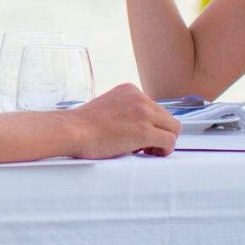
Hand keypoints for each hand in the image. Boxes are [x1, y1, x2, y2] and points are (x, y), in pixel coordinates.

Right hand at [61, 84, 180, 158]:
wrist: (71, 131)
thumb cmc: (82, 127)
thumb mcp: (108, 108)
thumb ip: (125, 111)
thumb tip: (138, 128)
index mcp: (130, 90)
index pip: (155, 108)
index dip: (151, 125)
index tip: (140, 137)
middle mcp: (140, 97)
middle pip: (167, 117)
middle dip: (160, 133)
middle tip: (145, 148)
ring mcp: (143, 112)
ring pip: (173, 128)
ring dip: (164, 142)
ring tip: (148, 152)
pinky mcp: (144, 130)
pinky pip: (169, 141)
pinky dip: (164, 150)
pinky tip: (151, 154)